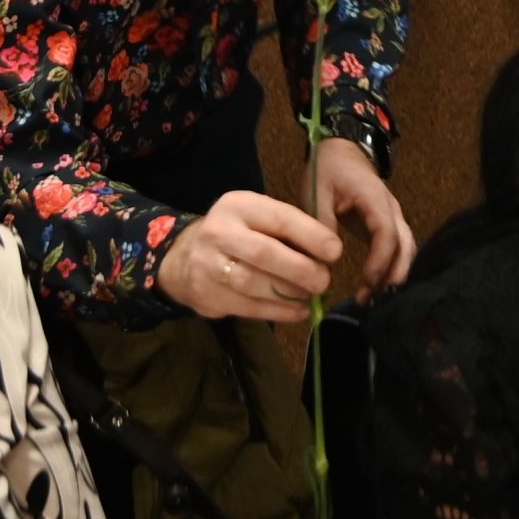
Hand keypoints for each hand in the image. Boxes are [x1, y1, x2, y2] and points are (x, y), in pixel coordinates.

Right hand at [158, 190, 341, 320]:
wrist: (182, 257)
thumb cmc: (236, 234)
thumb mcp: (256, 217)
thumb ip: (287, 229)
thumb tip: (328, 253)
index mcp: (238, 206)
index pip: (279, 218)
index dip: (310, 235)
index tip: (335, 251)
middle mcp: (219, 231)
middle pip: (264, 253)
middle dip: (300, 270)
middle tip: (324, 281)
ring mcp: (208, 264)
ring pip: (254, 284)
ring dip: (289, 294)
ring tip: (310, 297)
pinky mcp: (206, 294)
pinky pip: (248, 307)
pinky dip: (278, 312)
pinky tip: (297, 311)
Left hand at [313, 136, 415, 301]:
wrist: (342, 150)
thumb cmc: (328, 170)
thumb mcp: (317, 192)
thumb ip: (322, 223)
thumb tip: (325, 261)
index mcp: (374, 199)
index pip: (387, 234)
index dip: (380, 261)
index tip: (365, 283)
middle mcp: (392, 209)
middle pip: (405, 246)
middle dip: (393, 275)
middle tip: (371, 301)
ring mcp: (394, 217)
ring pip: (407, 249)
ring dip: (394, 275)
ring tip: (372, 299)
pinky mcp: (388, 225)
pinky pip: (399, 249)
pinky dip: (393, 268)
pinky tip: (377, 287)